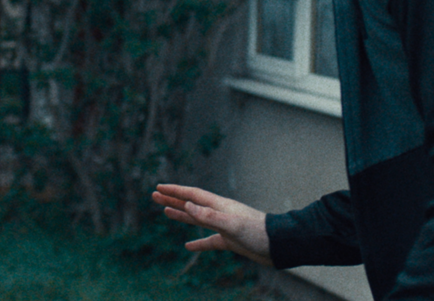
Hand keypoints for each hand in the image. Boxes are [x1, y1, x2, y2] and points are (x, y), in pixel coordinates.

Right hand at [152, 183, 272, 265]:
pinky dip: (198, 242)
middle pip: (191, 204)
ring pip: (197, 219)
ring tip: (164, 211)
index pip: (192, 195)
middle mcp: (219, 213)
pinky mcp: (229, 241)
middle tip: (154, 195)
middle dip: (173, 199)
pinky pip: (209, 240)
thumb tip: (187, 206)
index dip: (175, 191)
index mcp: (219, 205)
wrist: (278, 246)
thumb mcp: (232, 224)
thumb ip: (209, 216)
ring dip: (181, 215)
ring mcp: (224, 226)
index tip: (159, 188)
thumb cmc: (258, 233)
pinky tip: (188, 246)